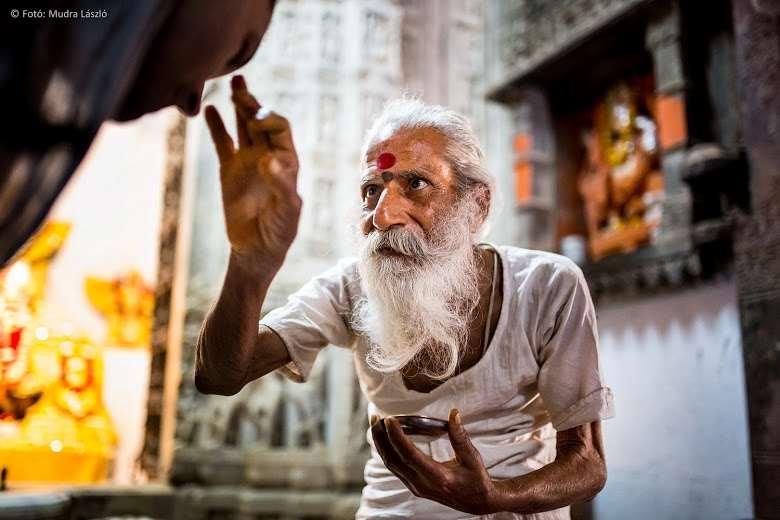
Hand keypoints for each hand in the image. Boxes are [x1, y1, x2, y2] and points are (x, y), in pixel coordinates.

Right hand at [205, 75, 300, 267]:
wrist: (257, 250)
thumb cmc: (279, 232)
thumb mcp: (287, 212)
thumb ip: (282, 186)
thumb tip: (269, 160)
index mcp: (287, 162)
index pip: (281, 129)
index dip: (270, 120)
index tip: (257, 120)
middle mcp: (269, 156)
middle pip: (261, 121)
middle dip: (252, 103)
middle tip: (240, 85)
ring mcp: (248, 161)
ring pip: (243, 126)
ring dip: (238, 105)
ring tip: (233, 83)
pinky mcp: (230, 170)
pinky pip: (223, 142)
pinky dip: (217, 126)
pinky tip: (210, 109)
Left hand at [370, 409, 501, 514]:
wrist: (477, 502)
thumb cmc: (476, 480)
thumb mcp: (472, 458)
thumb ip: (460, 436)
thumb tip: (454, 413)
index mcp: (438, 477)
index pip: (410, 456)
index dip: (397, 437)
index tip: (389, 419)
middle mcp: (423, 484)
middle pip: (393, 460)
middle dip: (381, 437)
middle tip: (375, 417)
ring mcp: (416, 487)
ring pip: (391, 465)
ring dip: (381, 443)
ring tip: (376, 423)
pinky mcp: (414, 485)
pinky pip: (395, 467)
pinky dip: (387, 451)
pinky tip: (385, 437)